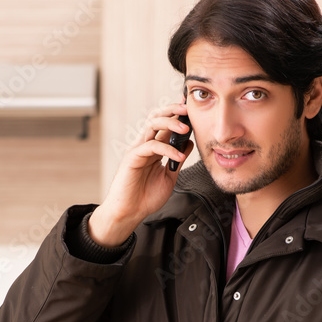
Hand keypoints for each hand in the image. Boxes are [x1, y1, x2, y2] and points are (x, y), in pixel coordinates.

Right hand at [89, 102, 192, 246]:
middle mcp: (145, 145)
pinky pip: (151, 146)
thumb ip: (178, 159)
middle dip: (171, 110)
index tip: (191, 110)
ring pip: (152, 125)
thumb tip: (189, 143)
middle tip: (186, 109)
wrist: (130, 212)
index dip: (176, 115)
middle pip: (156, 117)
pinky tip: (179, 157)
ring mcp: (138, 150)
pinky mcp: (132, 157)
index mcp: (153, 148)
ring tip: (185, 129)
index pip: (164, 125)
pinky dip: (168, 150)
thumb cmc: (145, 197)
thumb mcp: (169, 176)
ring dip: (170, 123)